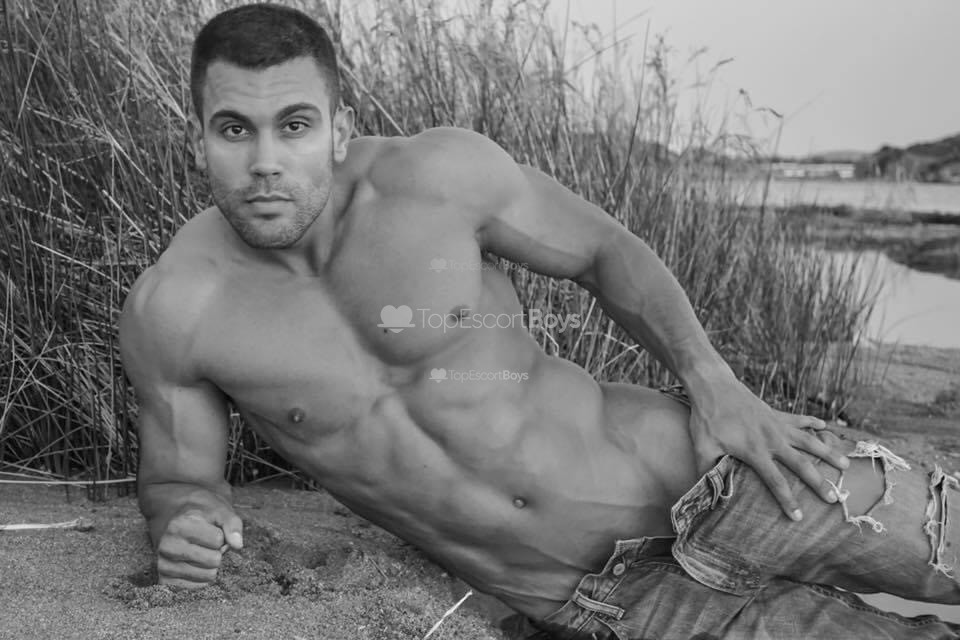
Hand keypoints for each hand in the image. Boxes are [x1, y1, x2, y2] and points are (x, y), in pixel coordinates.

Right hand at [156, 502, 242, 588]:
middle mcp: (167, 546)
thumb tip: (238, 545)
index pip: (218, 540)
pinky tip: (194, 565)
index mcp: (179, 525)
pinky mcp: (164, 580)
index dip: (221, 536)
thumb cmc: (201, 516)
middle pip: (213, 560)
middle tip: (207, 544)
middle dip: (217, 552)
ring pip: (207, 576)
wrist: (175, 520)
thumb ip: (232, 524)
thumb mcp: (219, 511)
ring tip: (200, 552)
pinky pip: (196, 588)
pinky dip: (202, 578)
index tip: (211, 530)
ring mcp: (163, 564)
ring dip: (210, 566)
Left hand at [686, 375, 849, 520]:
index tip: (799, 517)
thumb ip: (706, 471)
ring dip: (828, 452)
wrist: (713, 385)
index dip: (787, 500)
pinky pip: (799, 419)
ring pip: (809, 440)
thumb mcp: (702, 447)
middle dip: (819, 483)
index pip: (775, 481)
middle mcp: (772, 439)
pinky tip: (824, 425)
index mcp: (754, 451)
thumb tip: (704, 493)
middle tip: (836, 498)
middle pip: (801, 464)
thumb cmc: (706, 418)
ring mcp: (776, 424)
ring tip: (846, 465)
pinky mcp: (776, 412)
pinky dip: (812, 422)